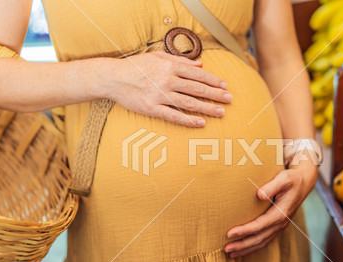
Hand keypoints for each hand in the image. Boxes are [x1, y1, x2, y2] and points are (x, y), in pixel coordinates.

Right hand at [104, 51, 231, 126]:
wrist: (112, 77)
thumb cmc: (136, 66)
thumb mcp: (157, 56)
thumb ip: (180, 60)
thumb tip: (201, 64)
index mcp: (169, 65)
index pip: (197, 73)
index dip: (213, 80)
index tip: (225, 86)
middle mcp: (167, 79)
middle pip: (197, 88)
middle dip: (215, 94)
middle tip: (229, 100)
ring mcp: (159, 94)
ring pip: (189, 102)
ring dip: (207, 108)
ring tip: (220, 113)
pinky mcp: (151, 108)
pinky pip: (173, 115)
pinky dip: (188, 120)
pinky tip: (200, 123)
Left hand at [224, 161, 317, 257]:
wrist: (303, 183)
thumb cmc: (291, 179)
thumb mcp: (284, 179)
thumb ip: (272, 186)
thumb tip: (259, 195)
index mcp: (281, 213)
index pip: (259, 225)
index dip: (244, 230)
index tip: (229, 233)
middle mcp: (280, 223)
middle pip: (259, 238)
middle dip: (242, 245)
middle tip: (226, 249)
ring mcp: (279, 227)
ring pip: (261, 242)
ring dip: (245, 249)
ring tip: (230, 254)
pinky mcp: (277, 227)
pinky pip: (264, 240)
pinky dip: (252, 246)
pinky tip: (242, 249)